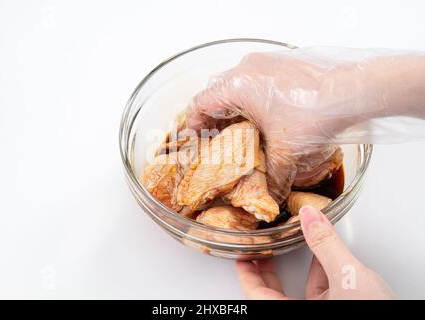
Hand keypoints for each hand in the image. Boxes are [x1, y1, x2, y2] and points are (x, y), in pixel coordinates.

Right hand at [186, 48, 424, 201]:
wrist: (351, 90)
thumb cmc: (314, 113)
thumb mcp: (286, 152)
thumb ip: (274, 179)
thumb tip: (272, 199)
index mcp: (236, 86)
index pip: (200, 103)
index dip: (193, 123)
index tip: (195, 138)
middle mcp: (246, 69)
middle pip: (216, 94)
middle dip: (214, 118)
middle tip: (217, 140)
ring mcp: (265, 63)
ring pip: (237, 86)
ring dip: (234, 108)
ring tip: (241, 131)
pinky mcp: (282, 63)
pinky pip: (256, 81)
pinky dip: (253, 99)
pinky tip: (265, 117)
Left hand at [235, 206, 394, 299]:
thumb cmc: (375, 315)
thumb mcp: (348, 277)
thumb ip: (326, 246)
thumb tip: (311, 217)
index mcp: (293, 314)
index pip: (256, 295)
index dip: (246, 273)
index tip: (242, 255)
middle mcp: (304, 315)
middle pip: (274, 292)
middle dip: (268, 267)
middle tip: (262, 247)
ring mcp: (322, 313)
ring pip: (301, 290)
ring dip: (299, 265)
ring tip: (294, 242)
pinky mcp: (340, 309)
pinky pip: (323, 291)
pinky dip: (322, 272)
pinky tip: (325, 255)